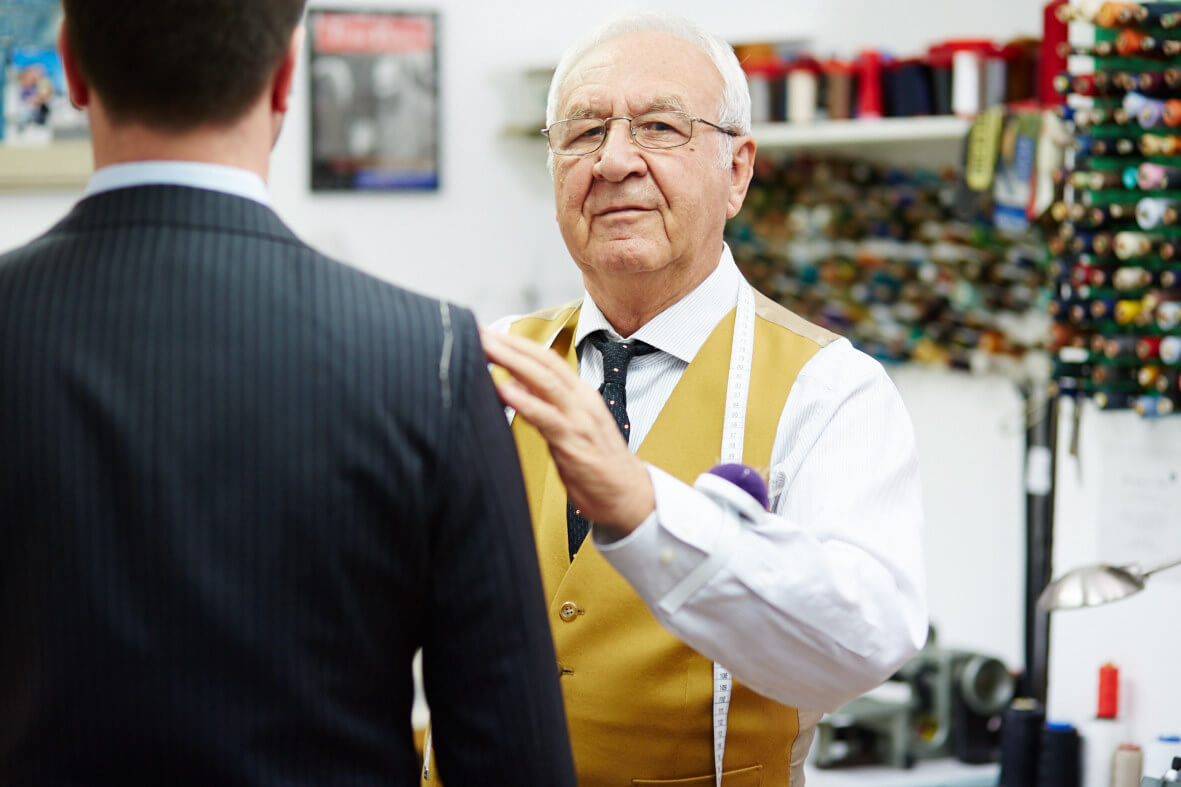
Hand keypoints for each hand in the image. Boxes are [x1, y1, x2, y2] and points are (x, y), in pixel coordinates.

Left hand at [481, 329, 654, 536]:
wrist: (626, 496)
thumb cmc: (596, 463)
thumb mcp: (570, 425)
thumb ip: (545, 404)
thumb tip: (515, 384)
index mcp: (581, 394)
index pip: (548, 359)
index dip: (519, 344)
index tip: (490, 334)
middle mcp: (581, 401)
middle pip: (544, 363)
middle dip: (511, 345)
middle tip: (480, 332)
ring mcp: (578, 420)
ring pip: (545, 382)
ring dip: (513, 363)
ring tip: (487, 350)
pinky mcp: (573, 444)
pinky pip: (547, 418)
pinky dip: (525, 402)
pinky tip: (504, 390)